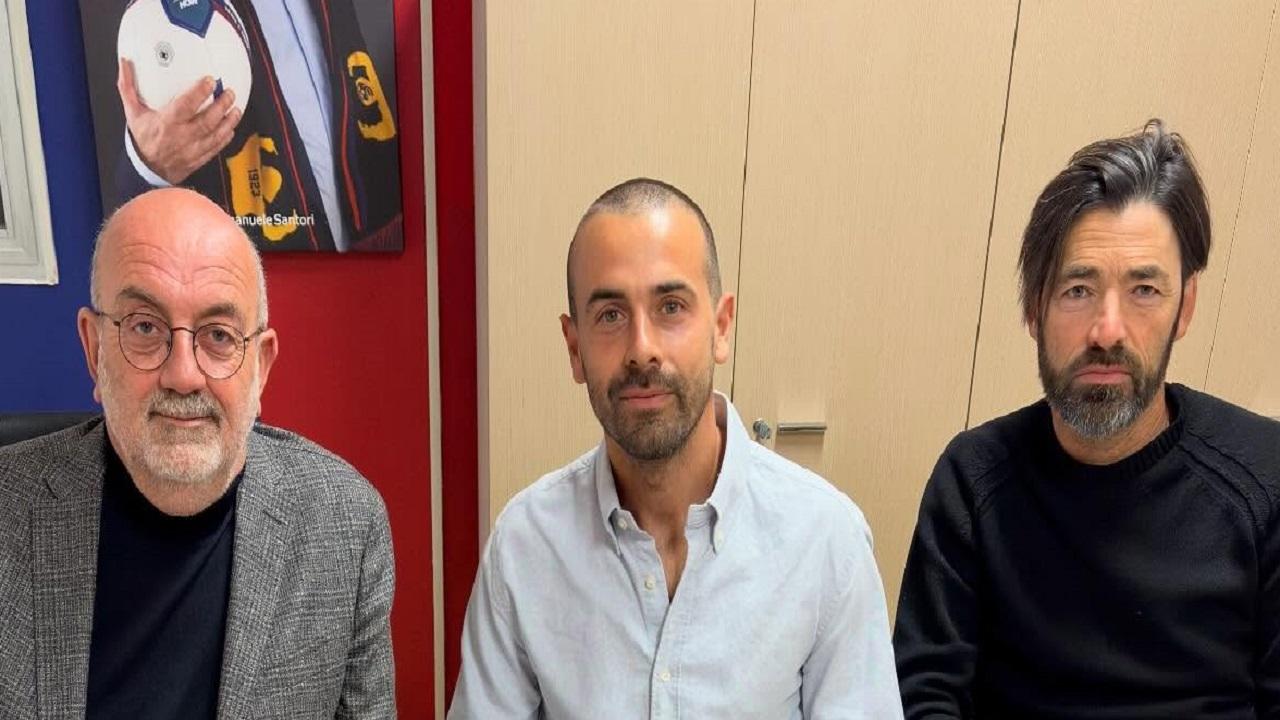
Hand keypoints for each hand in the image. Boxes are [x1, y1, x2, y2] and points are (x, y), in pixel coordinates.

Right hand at [117, 57, 242, 184]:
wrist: (147, 168)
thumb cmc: (143, 140)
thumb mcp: (133, 112)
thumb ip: (128, 87)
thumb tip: (125, 64)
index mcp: (166, 123)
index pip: (186, 106)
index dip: (199, 93)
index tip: (208, 81)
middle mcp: (182, 137)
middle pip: (207, 120)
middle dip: (221, 105)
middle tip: (229, 93)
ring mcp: (193, 149)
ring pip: (216, 135)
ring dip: (228, 122)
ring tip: (236, 109)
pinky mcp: (200, 158)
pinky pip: (217, 148)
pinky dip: (226, 138)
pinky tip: (231, 128)